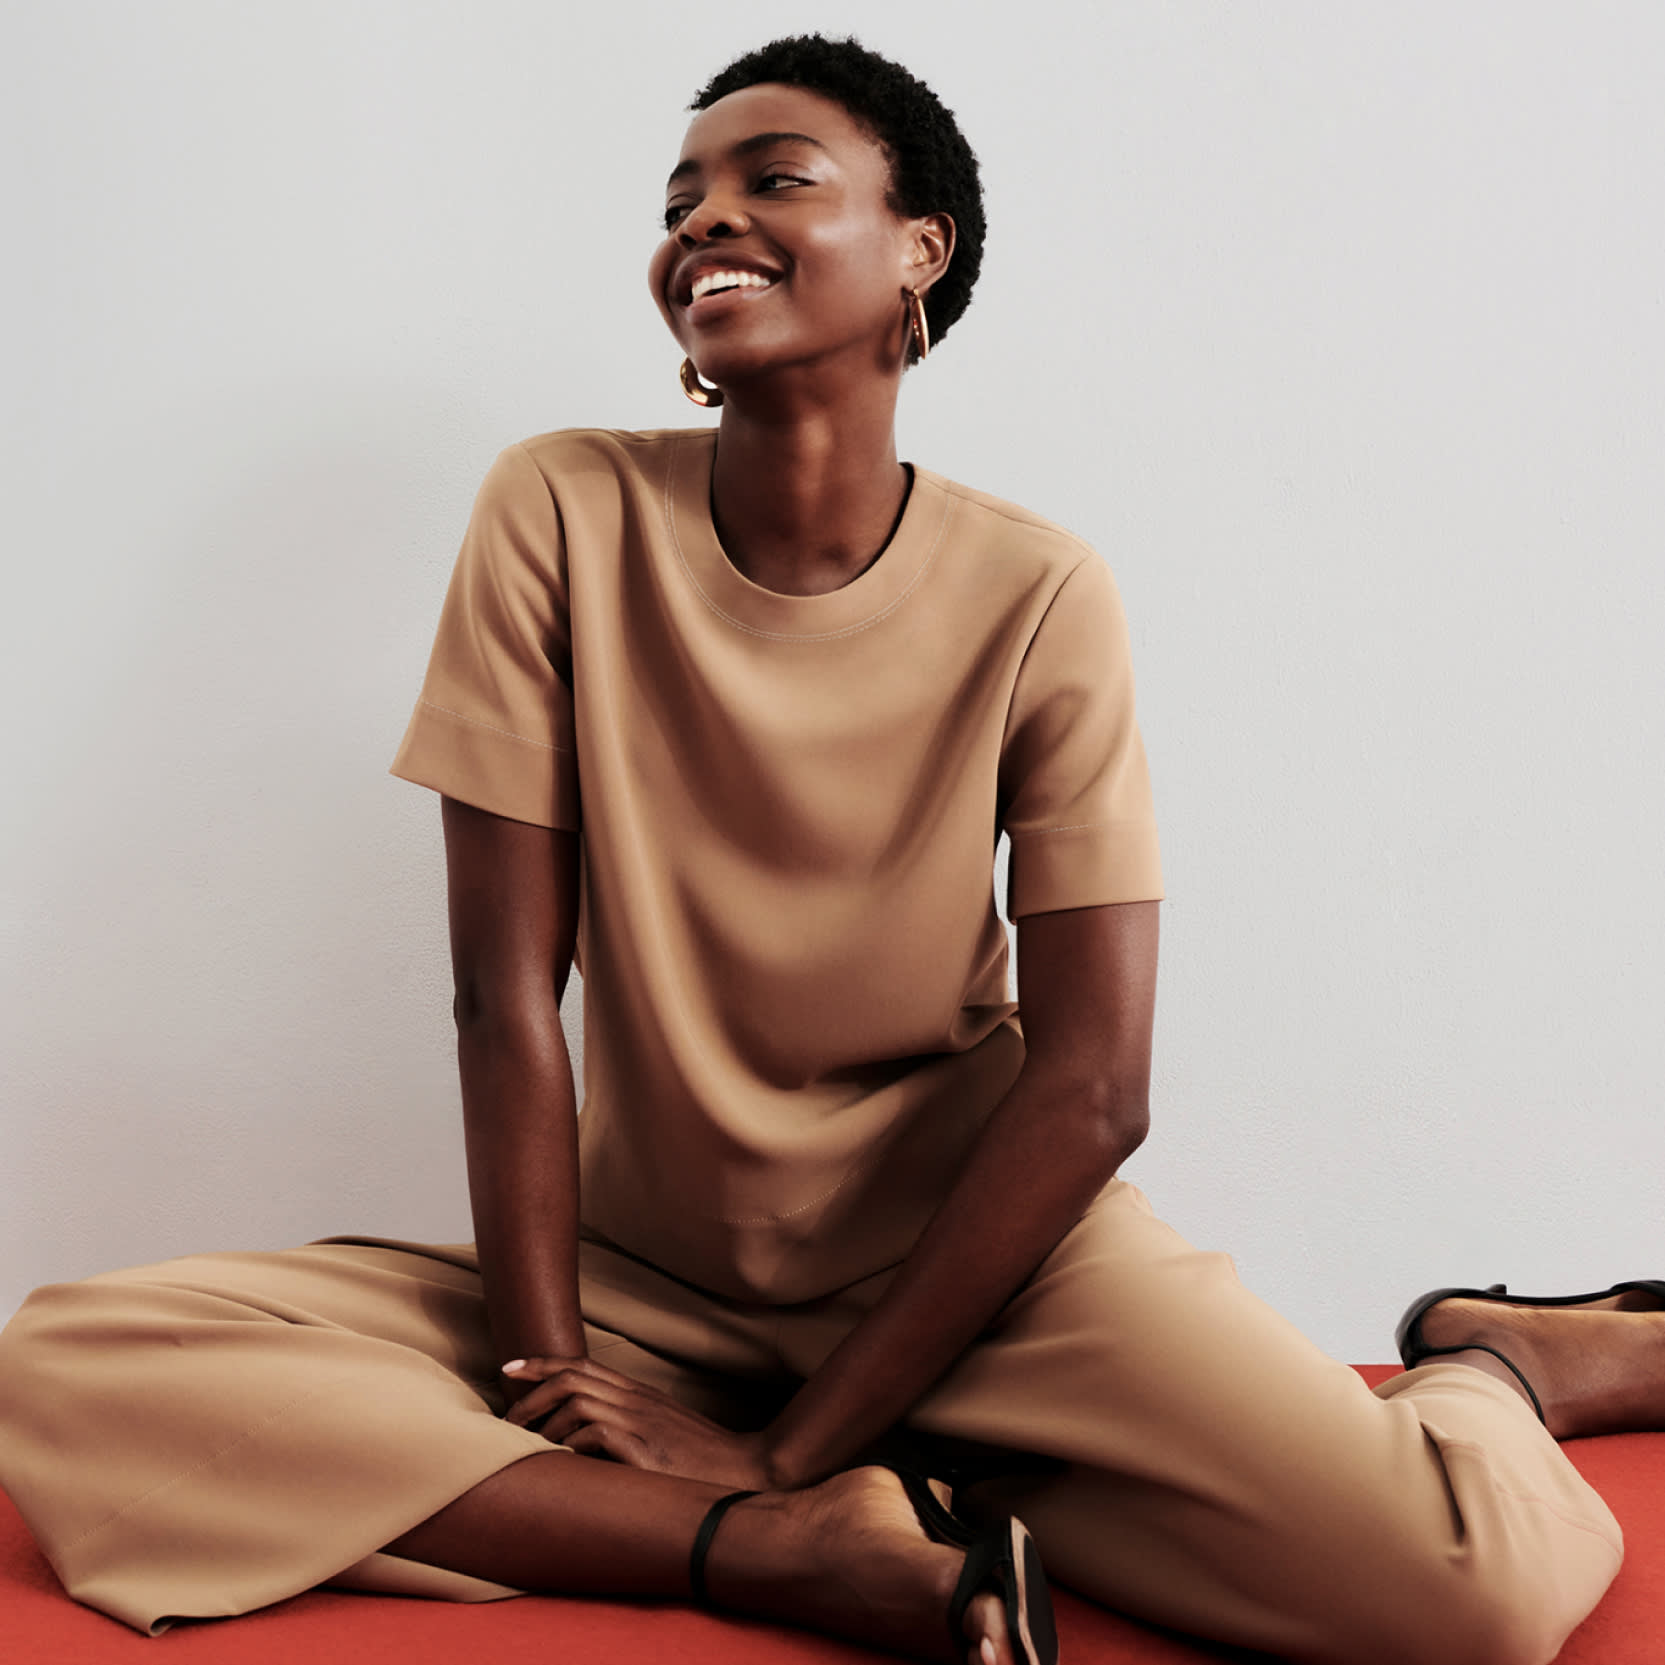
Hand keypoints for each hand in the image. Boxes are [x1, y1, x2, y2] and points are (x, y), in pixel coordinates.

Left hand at [500, 1354, 773, 1489]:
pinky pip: (592, 1433)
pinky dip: (570, 1445)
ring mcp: (639, 1420)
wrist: (744, 1469)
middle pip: (572, 1375)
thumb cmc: (699, 1457)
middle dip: (530, 1392)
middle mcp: (635, 1399)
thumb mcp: (660, 1430)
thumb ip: (627, 1422)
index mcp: (637, 1392)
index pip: (582, 1364)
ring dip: (545, 1422)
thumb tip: (582, 1433)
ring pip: (576, 1400)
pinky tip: (564, 1462)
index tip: (510, 1367)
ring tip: (530, 1447)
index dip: (542, 1362)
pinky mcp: (643, 1447)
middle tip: (506, 1418)